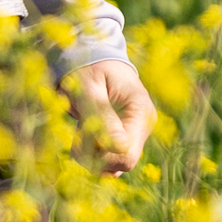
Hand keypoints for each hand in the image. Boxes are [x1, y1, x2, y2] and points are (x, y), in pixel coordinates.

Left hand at [63, 57, 156, 174]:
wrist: (92, 55)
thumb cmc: (88, 67)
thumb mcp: (90, 88)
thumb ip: (103, 116)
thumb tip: (120, 149)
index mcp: (141, 112)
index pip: (126, 156)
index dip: (99, 154)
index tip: (82, 130)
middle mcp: (143, 126)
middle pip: (119, 164)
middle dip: (92, 154)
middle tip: (78, 128)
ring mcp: (135, 133)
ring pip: (112, 166)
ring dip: (89, 152)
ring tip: (82, 125)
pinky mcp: (125, 138)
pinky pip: (107, 159)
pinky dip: (90, 151)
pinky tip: (85, 131)